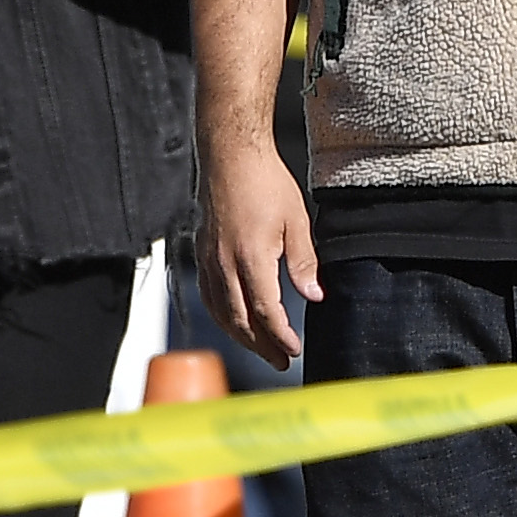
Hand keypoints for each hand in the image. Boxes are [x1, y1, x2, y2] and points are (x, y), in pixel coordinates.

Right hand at [203, 140, 319, 373]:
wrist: (230, 155)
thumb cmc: (265, 182)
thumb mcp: (297, 221)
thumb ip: (304, 263)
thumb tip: (314, 296)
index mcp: (252, 257)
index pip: (265, 311)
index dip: (280, 336)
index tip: (294, 350)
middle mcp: (224, 263)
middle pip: (239, 320)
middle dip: (261, 346)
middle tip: (280, 361)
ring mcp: (209, 259)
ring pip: (220, 312)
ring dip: (241, 336)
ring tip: (261, 348)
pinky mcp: (202, 252)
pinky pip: (210, 295)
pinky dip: (223, 316)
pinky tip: (235, 322)